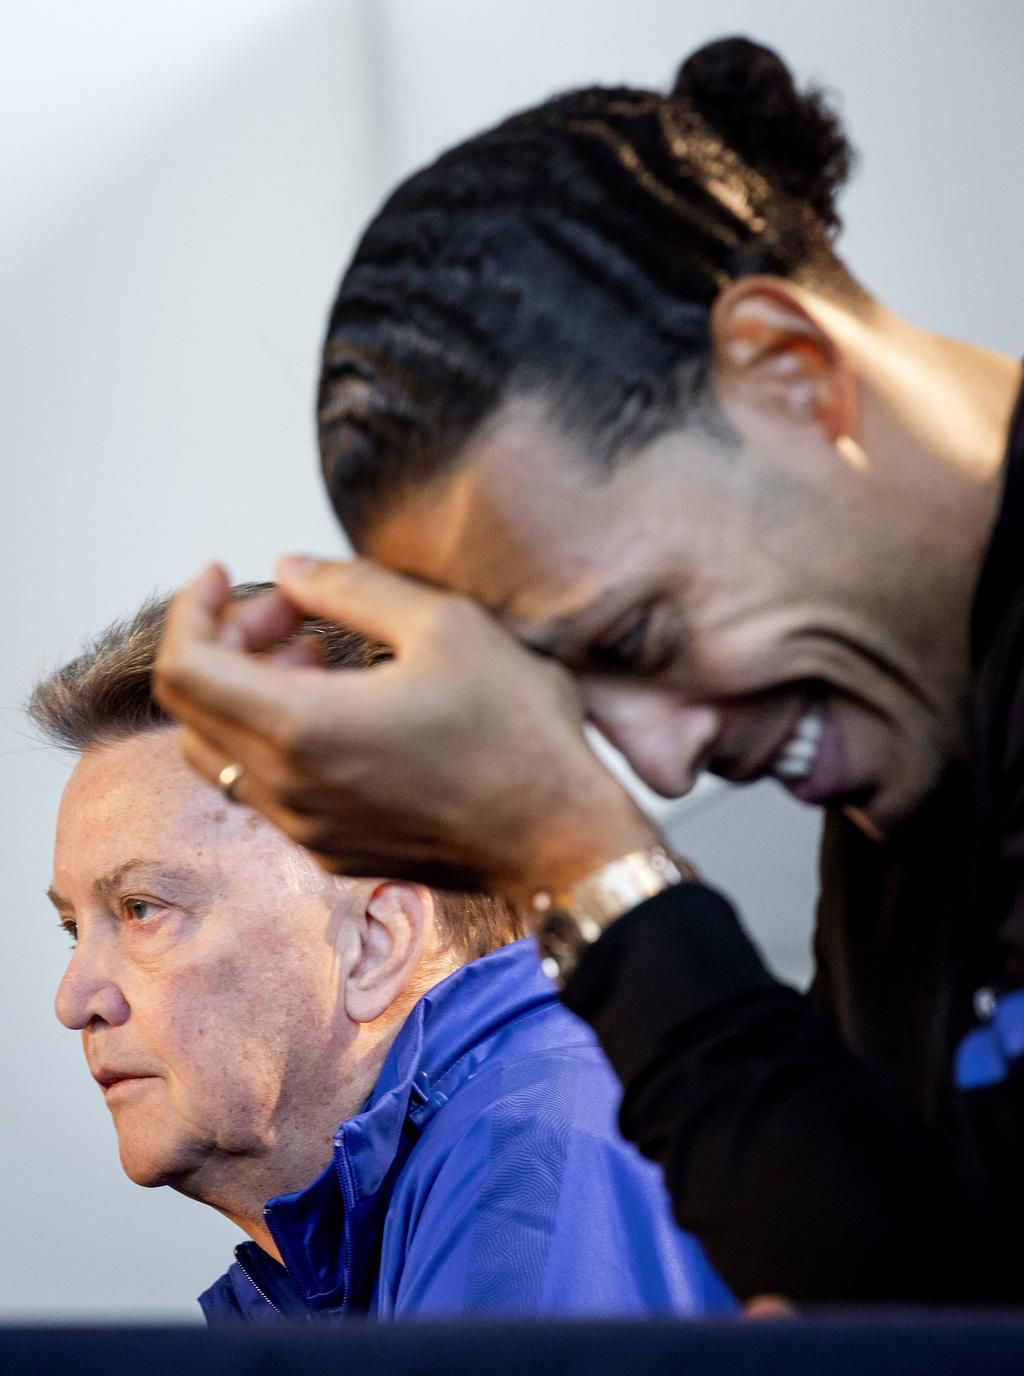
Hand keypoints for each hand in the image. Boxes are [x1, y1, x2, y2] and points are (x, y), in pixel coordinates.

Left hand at [154, 557, 657, 905]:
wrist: (563, 840)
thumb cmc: (517, 734)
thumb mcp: (444, 625)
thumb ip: (351, 588)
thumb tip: (288, 569)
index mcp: (302, 729)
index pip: (184, 669)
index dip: (191, 610)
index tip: (224, 576)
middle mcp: (287, 789)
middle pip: (192, 709)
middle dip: (225, 642)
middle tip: (289, 609)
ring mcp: (305, 828)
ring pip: (222, 752)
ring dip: (246, 691)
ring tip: (312, 654)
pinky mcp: (330, 850)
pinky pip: (266, 786)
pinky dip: (273, 735)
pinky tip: (337, 707)